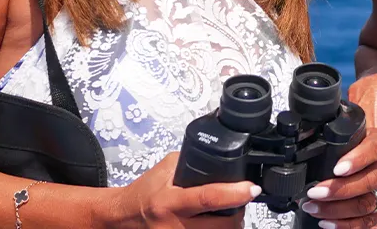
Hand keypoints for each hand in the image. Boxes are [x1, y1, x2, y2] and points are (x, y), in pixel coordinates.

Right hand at [112, 152, 260, 227]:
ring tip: (231, 212)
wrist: (124, 217)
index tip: (252, 188)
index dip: (234, 194)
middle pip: (221, 226)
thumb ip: (191, 162)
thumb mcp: (166, 168)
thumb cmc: (145, 191)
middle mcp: (175, 226)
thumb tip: (218, 155)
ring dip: (230, 225)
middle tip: (243, 200)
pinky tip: (216, 221)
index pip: (208, 198)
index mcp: (171, 201)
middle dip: (239, 213)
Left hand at [300, 127, 376, 228]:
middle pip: (368, 181)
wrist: (373, 156)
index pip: (373, 149)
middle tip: (314, 192)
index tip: (336, 169)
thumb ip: (340, 139)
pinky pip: (367, 221)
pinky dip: (345, 224)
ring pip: (366, 204)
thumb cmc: (356, 143)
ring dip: (336, 210)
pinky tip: (326, 222)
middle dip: (338, 190)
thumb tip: (315, 147)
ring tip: (314, 208)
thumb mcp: (352, 134)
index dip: (356, 160)